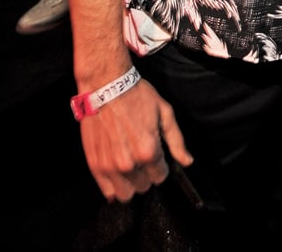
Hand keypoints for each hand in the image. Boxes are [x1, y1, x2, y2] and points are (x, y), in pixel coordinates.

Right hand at [80, 77, 192, 202]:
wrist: (106, 86)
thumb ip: (177, 141)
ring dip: (130, 183)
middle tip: (142, 157)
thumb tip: (187, 161)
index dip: (161, 166)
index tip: (156, 155)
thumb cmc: (136, 96)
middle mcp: (128, 164)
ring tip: (129, 165)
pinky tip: (116, 171)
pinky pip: (106, 191)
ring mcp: (109, 167)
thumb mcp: (164, 113)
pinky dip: (113, 185)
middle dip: (146, 174)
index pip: (160, 177)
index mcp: (148, 151)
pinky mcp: (94, 165)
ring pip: (125, 194)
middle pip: (144, 187)